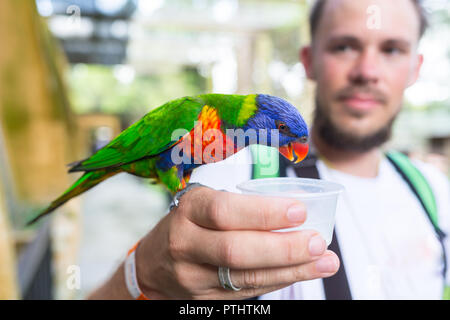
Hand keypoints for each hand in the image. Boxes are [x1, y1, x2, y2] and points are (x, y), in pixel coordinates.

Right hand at [135, 186, 338, 298]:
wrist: (153, 264)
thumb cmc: (189, 223)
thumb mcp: (205, 202)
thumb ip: (242, 204)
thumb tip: (298, 206)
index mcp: (189, 211)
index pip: (224, 211)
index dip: (263, 213)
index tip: (299, 210)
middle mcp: (186, 244)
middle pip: (236, 250)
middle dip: (283, 247)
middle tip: (317, 241)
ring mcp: (193, 277)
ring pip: (246, 277)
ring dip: (291, 270)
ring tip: (325, 261)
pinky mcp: (204, 300)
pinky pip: (247, 292)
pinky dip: (279, 281)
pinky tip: (303, 272)